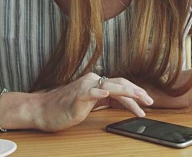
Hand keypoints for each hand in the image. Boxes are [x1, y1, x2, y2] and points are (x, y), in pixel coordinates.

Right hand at [34, 73, 153, 131]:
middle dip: (137, 92)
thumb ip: (103, 99)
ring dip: (127, 92)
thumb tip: (120, 101)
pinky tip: (105, 94)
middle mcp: (93, 81)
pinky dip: (98, 92)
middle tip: (150, 101)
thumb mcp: (89, 103)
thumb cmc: (64, 107)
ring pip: (110, 86)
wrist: (42, 110)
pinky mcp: (76, 96)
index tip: (147, 101)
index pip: (121, 85)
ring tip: (139, 98)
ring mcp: (84, 87)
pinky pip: (89, 92)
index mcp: (96, 83)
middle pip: (120, 84)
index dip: (136, 92)